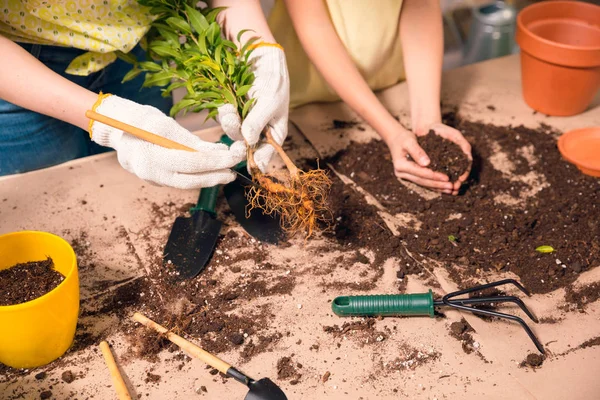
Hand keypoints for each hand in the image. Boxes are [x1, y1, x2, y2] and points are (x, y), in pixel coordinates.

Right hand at [90, 95, 244, 188]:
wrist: (113, 129)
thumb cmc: (139, 121)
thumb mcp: (164, 124)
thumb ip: (189, 140)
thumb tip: (217, 151)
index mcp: (149, 153)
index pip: (189, 161)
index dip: (214, 161)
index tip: (232, 157)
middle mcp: (149, 171)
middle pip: (189, 179)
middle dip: (214, 175)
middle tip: (233, 172)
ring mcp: (151, 178)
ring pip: (185, 184)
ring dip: (208, 179)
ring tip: (226, 174)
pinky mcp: (155, 179)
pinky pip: (180, 181)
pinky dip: (197, 177)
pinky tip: (212, 171)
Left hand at [217, 46, 289, 171]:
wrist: (260, 56)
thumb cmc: (273, 80)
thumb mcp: (270, 101)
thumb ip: (258, 122)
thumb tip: (248, 141)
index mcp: (274, 132)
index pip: (267, 153)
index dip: (260, 161)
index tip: (252, 164)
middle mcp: (258, 130)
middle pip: (246, 146)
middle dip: (239, 142)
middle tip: (235, 141)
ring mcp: (243, 121)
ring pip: (233, 133)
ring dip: (229, 124)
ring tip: (229, 111)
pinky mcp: (232, 111)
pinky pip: (224, 119)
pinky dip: (224, 113)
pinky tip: (225, 104)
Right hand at [386, 123, 471, 194]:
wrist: (395, 140)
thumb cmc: (404, 138)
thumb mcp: (409, 141)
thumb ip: (417, 151)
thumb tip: (427, 163)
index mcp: (401, 165)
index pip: (420, 172)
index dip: (434, 176)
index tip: (447, 178)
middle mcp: (401, 173)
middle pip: (422, 181)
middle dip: (437, 184)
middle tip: (451, 187)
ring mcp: (405, 176)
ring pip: (423, 184)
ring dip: (437, 188)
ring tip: (450, 190)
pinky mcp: (410, 176)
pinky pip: (423, 182)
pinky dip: (434, 185)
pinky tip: (443, 188)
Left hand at [423, 123, 471, 193]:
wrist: (426, 128)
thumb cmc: (442, 130)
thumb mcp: (454, 134)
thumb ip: (463, 143)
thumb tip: (468, 156)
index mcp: (460, 156)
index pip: (465, 167)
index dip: (465, 173)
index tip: (462, 179)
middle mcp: (452, 162)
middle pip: (457, 175)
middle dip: (457, 182)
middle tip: (455, 188)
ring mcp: (442, 165)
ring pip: (447, 177)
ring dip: (448, 185)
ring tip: (449, 191)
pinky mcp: (431, 167)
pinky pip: (435, 176)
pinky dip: (437, 182)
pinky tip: (437, 187)